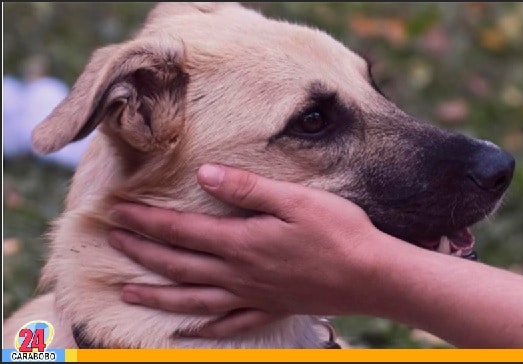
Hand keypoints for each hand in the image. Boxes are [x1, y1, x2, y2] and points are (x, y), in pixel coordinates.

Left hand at [108, 164, 392, 337]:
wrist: (371, 276)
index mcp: (242, 242)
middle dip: (142, 251)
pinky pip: (228, 325)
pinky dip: (203, 331)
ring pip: (192, 299)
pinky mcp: (270, 309)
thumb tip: (205, 174)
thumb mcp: (295, 200)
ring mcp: (252, 296)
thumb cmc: (339, 232)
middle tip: (114, 239)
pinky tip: (185, 333)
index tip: (119, 210)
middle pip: (178, 264)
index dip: (147, 220)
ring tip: (127, 291)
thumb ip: (247, 189)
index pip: (181, 230)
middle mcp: (239, 274)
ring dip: (157, 295)